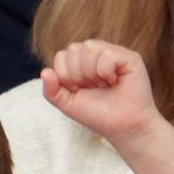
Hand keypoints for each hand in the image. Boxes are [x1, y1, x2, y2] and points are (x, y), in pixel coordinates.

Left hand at [41, 40, 161, 146]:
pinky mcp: (129, 57)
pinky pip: (107, 54)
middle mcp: (96, 55)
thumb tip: (44, 71)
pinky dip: (106, 71)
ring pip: (89, 47)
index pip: (61, 55)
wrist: (122, 127)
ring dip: (91, 72)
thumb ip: (51, 90)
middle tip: (93, 88)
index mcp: (80, 64)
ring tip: (103, 84)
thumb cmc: (97, 114)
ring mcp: (113, 54)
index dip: (66, 76)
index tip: (79, 90)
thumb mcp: (67, 104)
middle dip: (77, 74)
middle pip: (73, 49)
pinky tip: (114, 81)